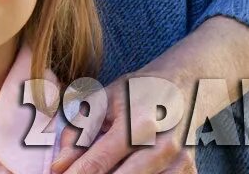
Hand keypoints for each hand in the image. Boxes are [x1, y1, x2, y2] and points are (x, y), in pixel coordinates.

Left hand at [55, 73, 195, 173]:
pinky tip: (122, 169)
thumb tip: (58, 165)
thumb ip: (79, 132)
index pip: (100, 160)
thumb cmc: (138, 90)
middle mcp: (163, 146)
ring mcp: (181, 163)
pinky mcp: (190, 172)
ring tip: (98, 170)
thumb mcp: (103, 100)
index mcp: (138, 123)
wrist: (187, 83)